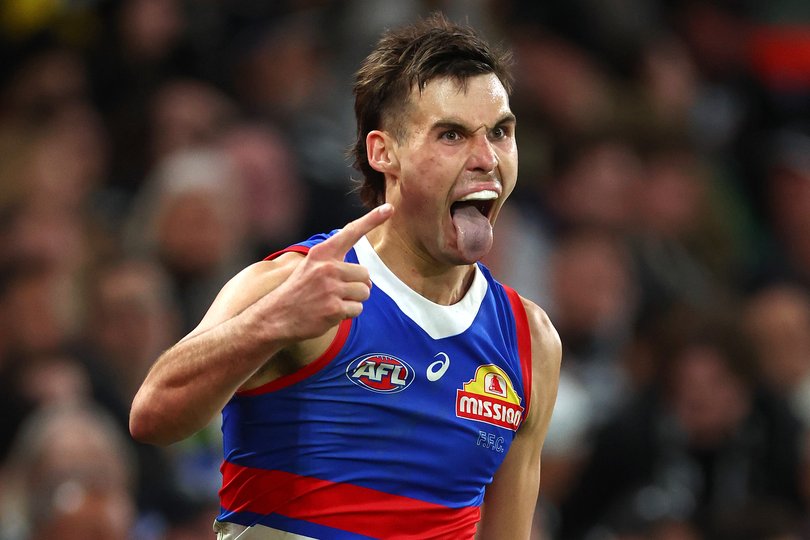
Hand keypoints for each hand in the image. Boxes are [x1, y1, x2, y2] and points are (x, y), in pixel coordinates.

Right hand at [265, 203, 393, 342]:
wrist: (275, 317)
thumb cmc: (298, 292)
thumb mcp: (311, 267)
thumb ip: (334, 262)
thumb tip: (366, 276)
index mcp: (321, 253)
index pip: (351, 232)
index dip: (372, 219)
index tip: (389, 208)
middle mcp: (327, 267)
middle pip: (365, 274)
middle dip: (357, 285)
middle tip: (335, 292)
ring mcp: (330, 288)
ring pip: (364, 292)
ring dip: (354, 300)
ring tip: (331, 301)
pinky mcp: (334, 308)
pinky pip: (357, 309)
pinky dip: (348, 313)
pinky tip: (329, 313)